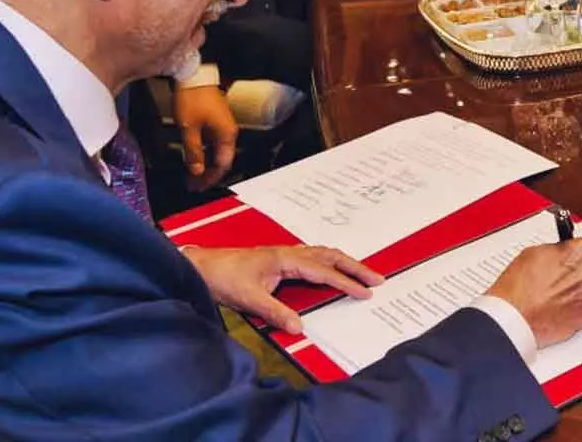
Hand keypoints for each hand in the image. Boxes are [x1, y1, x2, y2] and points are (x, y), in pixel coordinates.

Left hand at [173, 84, 237, 189]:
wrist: (192, 74)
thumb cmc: (192, 98)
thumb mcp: (188, 128)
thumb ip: (194, 151)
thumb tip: (197, 171)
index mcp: (226, 135)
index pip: (222, 165)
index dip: (210, 178)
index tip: (197, 187)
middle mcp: (228, 132)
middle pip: (221, 160)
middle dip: (208, 174)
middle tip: (193, 184)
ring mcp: (223, 126)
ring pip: (217, 153)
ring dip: (205, 164)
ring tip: (192, 174)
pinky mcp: (215, 122)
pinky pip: (213, 144)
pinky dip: (204, 153)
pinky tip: (195, 157)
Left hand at [182, 245, 385, 332]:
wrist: (203, 267)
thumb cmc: (224, 277)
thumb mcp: (250, 298)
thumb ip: (276, 312)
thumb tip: (299, 327)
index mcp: (286, 259)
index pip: (323, 271)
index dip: (346, 282)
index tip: (365, 292)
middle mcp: (289, 253)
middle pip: (330, 256)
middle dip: (355, 268)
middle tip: (378, 279)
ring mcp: (285, 255)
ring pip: (323, 255)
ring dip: (344, 263)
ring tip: (363, 274)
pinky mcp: (279, 261)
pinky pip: (313, 259)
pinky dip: (330, 264)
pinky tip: (332, 272)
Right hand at [485, 238, 581, 347]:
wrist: (516, 317)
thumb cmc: (519, 288)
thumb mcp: (533, 253)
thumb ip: (557, 251)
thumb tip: (562, 253)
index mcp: (579, 250)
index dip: (578, 255)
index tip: (573, 260)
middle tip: (564, 279)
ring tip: (564, 294)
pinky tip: (565, 305)